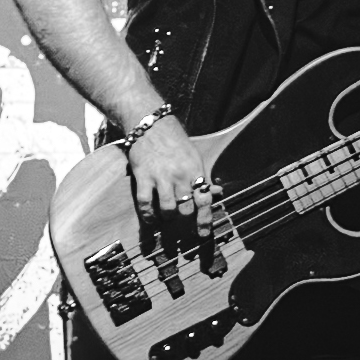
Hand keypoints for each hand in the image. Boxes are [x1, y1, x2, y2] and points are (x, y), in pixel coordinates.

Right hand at [127, 118, 219, 243]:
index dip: (205, 220)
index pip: (204, 199)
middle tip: (181, 218)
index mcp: (195, 170)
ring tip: (166, 215)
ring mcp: (161, 176)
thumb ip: (203, 176)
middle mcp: (180, 175)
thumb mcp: (195, 156)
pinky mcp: (143, 176)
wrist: (151, 124)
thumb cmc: (175, 142)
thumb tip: (217, 192)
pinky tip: (151, 217)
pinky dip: (148, 215)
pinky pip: (146, 203)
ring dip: (167, 217)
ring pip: (168, 209)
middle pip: (186, 208)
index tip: (204, 234)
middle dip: (184, 218)